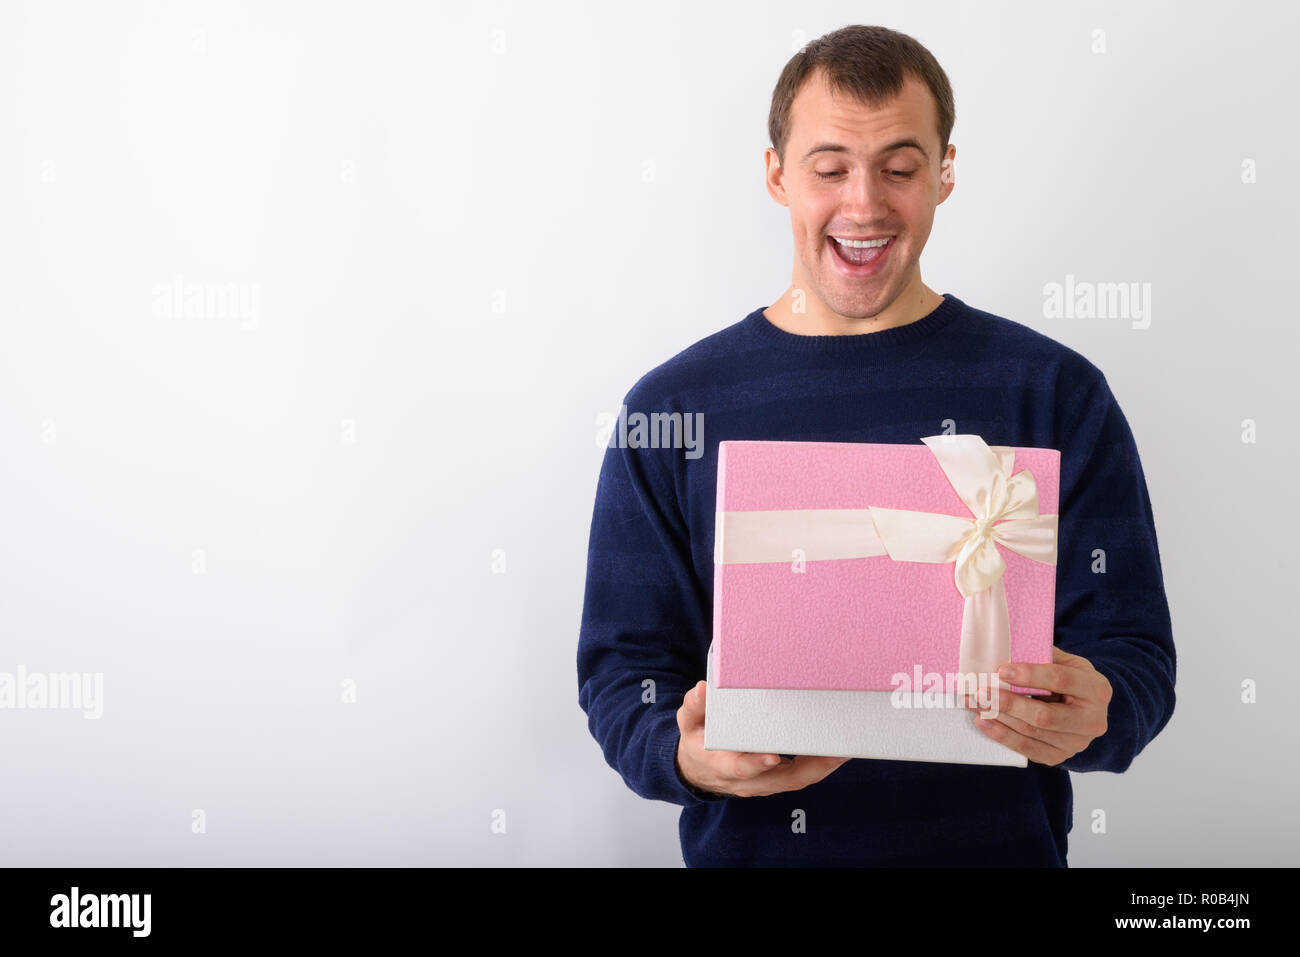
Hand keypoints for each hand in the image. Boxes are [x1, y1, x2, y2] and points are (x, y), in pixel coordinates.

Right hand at [674, 679, 850, 797]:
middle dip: (812, 767)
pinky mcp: (777, 780)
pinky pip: (803, 775)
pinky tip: (839, 747)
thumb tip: (702, 690)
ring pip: (799, 779)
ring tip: (847, 745)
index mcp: (723, 765)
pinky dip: (822, 764)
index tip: (772, 755)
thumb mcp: (688, 724)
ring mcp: (765, 783)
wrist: (700, 770)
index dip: (757, 763)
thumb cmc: (697, 742)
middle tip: (836, 749)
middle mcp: (748, 780)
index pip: (741, 768)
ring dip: (824, 766)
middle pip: (784, 779)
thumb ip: (694, 708)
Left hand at [965, 645, 1111, 765]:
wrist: (1085, 709)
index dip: (1030, 675)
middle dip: (1009, 703)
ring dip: (998, 718)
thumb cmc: (1071, 679)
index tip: (1001, 670)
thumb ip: (1043, 655)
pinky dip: (1002, 735)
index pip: (1061, 680)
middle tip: (981, 691)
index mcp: (1097, 689)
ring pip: (1032, 733)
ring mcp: (1076, 743)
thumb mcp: (1066, 661)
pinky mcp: (1059, 756)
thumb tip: (1006, 647)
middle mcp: (1092, 721)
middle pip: (1045, 715)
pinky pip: (1027, 749)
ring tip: (975, 703)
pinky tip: (983, 721)